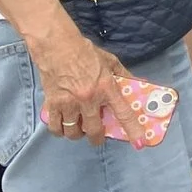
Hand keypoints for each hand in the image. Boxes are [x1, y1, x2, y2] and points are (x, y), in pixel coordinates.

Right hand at [34, 28, 137, 146]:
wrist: (58, 47)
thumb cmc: (86, 53)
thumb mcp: (111, 62)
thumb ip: (125, 76)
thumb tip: (139, 84)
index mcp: (106, 87)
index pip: (123, 113)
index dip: (132, 130)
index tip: (139, 143)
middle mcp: (88, 98)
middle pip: (94, 130)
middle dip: (97, 138)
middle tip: (98, 137)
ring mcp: (68, 103)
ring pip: (73, 131)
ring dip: (77, 134)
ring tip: (79, 129)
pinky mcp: (52, 104)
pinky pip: (55, 127)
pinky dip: (60, 131)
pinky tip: (63, 126)